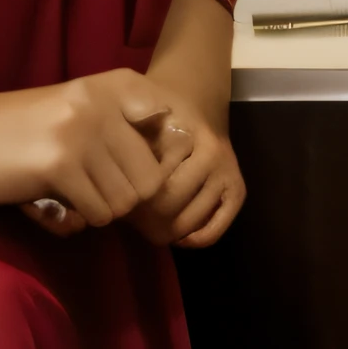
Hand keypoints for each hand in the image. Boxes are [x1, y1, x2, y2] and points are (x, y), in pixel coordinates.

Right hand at [0, 70, 188, 231]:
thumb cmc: (2, 136)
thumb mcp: (65, 116)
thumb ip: (113, 131)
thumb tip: (162, 179)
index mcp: (104, 86)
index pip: (168, 126)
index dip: (150, 160)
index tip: (119, 167)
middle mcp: (99, 102)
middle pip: (151, 177)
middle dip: (121, 197)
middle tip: (82, 193)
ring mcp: (81, 130)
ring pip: (126, 201)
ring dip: (96, 212)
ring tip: (59, 196)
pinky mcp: (59, 163)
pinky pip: (97, 214)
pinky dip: (72, 221)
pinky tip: (43, 205)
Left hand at [129, 101, 243, 248]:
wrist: (195, 108)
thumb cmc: (156, 122)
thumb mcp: (135, 125)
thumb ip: (124, 151)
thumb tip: (109, 193)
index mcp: (184, 136)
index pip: (148, 183)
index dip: (127, 196)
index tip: (116, 197)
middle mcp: (211, 155)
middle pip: (167, 206)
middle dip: (144, 217)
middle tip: (131, 216)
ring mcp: (227, 174)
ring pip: (187, 223)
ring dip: (165, 229)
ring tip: (149, 223)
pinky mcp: (238, 192)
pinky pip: (212, 231)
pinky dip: (192, 239)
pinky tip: (177, 235)